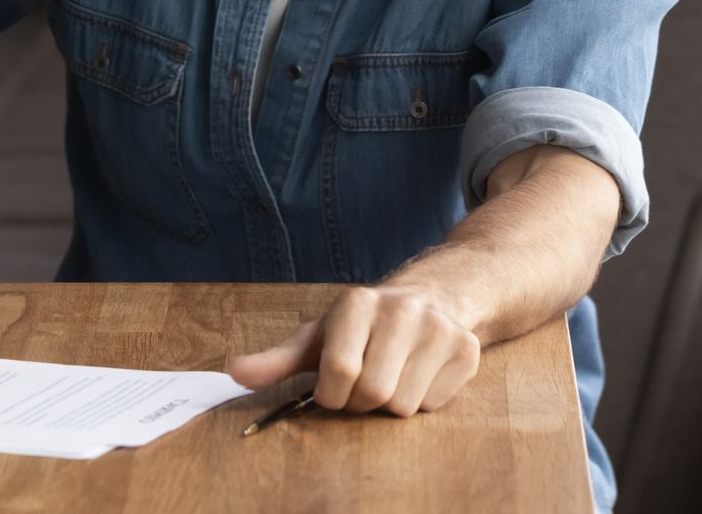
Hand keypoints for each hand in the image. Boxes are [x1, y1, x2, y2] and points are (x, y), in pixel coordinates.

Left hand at [226, 285, 480, 417]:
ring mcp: (439, 329)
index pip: (339, 371)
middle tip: (360, 386)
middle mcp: (401, 310)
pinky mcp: (468, 350)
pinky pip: (435, 406)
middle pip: (373, 392)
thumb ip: (276, 360)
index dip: (330, 394)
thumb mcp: (317, 337)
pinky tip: (417, 375)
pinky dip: (421, 402)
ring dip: (389, 405)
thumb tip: (233, 375)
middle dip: (360, 402)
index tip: (330, 391)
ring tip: (389, 376)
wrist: (432, 296)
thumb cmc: (362, 326)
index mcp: (357, 303)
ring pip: (405, 405)